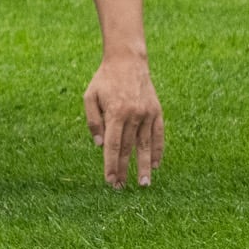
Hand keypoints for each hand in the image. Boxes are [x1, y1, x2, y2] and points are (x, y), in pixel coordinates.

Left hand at [84, 53, 163, 188]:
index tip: (110, 181)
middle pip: (128, 148)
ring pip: (145, 145)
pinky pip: (158, 135)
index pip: (112, 145)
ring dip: (144, 166)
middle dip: (124, 170)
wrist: (127, 60)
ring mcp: (147, 113)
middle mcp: (133, 115)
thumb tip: (99, 146)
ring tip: (144, 184)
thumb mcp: (90, 96)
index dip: (111, 165)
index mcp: (115, 112)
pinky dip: (157, 150)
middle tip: (121, 188)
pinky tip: (155, 165)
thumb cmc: (105, 79)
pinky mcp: (156, 111)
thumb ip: (93, 121)